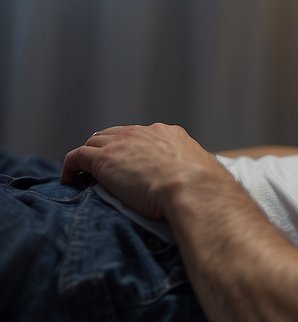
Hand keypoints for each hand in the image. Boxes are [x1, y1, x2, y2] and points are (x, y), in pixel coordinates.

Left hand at [61, 124, 227, 219]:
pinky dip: (70, 167)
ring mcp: (122, 143)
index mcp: (170, 134)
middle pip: (114, 134)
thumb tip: (200, 185)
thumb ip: (193, 173)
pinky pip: (76, 156)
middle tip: (103, 171)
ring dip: (89, 158)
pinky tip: (71, 181)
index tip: (129, 165)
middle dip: (107, 149)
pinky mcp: (103, 159)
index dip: (131, 149)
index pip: (141, 136)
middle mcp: (145, 132)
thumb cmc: (203, 189)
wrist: (193, 189)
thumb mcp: (202, 173)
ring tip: (84, 177)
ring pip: (94, 143)